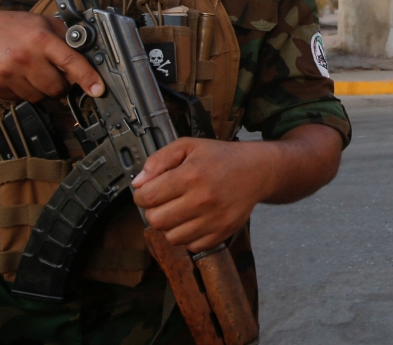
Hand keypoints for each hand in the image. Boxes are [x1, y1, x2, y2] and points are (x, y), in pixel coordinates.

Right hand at [0, 11, 103, 101]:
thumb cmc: (7, 27)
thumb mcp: (39, 21)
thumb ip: (64, 35)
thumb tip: (87, 51)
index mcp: (40, 38)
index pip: (70, 61)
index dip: (87, 77)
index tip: (98, 89)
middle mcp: (25, 57)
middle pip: (57, 87)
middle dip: (60, 84)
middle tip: (52, 72)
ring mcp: (10, 74)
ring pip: (40, 97)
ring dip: (42, 89)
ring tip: (32, 71)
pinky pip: (22, 99)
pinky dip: (24, 92)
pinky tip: (17, 75)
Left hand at [131, 137, 276, 251]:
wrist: (255, 171)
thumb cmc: (220, 157)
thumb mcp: (187, 146)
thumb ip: (158, 160)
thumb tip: (138, 183)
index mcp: (190, 175)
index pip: (147, 197)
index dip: (141, 195)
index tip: (147, 191)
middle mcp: (202, 199)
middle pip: (156, 221)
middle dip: (153, 211)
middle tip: (162, 202)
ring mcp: (213, 220)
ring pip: (171, 238)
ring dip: (169, 226)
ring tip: (177, 211)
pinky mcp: (222, 233)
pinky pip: (191, 246)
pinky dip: (187, 236)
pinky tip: (192, 220)